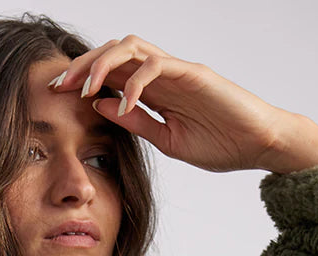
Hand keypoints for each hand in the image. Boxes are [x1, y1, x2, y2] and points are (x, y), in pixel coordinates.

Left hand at [48, 35, 297, 172]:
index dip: (82, 79)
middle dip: (82, 65)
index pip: (111, 73)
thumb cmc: (222, 144)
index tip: (57, 97)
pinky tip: (124, 104)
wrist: (260, 145)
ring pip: (130, 48)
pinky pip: (156, 67)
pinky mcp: (193, 74)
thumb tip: (101, 108)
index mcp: (155, 90)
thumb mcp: (168, 140)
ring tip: (85, 89)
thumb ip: (136, 123)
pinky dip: (135, 83)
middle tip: (58, 86)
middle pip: (114, 52)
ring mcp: (177, 70)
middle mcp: (163, 74)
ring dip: (102, 64)